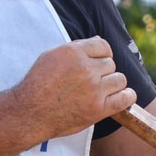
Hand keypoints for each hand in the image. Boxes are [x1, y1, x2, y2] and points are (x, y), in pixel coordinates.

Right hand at [12, 37, 135, 139]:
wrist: (29, 113)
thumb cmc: (37, 85)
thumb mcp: (50, 57)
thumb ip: (75, 49)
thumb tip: (97, 42)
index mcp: (73, 52)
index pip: (103, 45)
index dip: (101, 55)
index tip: (96, 63)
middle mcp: (86, 68)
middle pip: (110, 64)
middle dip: (103, 71)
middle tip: (91, 82)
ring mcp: (94, 88)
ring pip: (119, 79)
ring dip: (112, 84)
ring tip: (101, 91)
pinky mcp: (99, 108)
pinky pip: (125, 98)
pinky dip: (127, 96)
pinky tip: (121, 97)